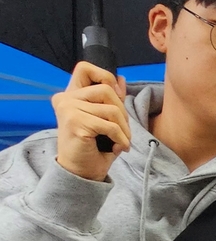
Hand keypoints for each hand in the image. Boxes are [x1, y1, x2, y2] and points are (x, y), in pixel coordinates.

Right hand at [52, 62, 130, 181]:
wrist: (80, 172)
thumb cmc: (93, 147)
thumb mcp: (103, 118)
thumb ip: (110, 99)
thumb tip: (120, 78)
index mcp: (70, 94)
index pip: (84, 68)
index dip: (105, 77)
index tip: (117, 96)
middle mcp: (65, 98)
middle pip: (106, 90)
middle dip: (123, 111)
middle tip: (124, 130)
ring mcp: (68, 109)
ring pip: (112, 109)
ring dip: (124, 128)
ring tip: (123, 141)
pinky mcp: (75, 122)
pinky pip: (110, 126)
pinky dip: (121, 138)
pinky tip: (120, 147)